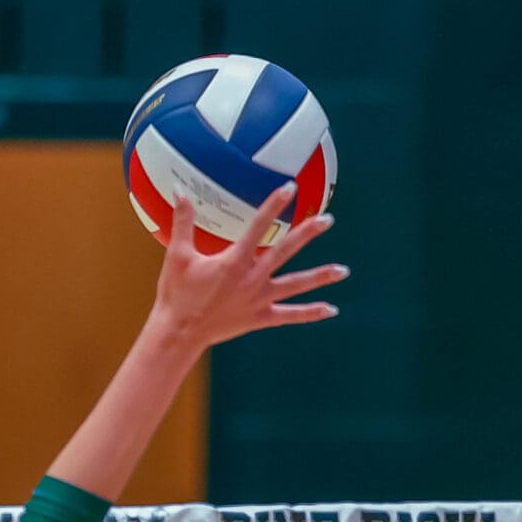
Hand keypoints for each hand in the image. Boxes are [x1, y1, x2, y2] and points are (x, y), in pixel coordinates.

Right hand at [147, 189, 345, 352]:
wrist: (180, 333)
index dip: (274, 205)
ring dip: (320, 277)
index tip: (290, 188)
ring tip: (343, 270)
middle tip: (327, 220)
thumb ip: (183, 221)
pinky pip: (290, 315)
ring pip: (295, 284)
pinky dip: (310, 313)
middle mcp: (252, 278)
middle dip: (307, 233)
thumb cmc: (177, 293)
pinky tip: (331, 309)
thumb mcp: (178, 255)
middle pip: (285, 251)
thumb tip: (179, 189)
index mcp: (234, 260)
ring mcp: (259, 299)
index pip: (259, 226)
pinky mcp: (260, 317)